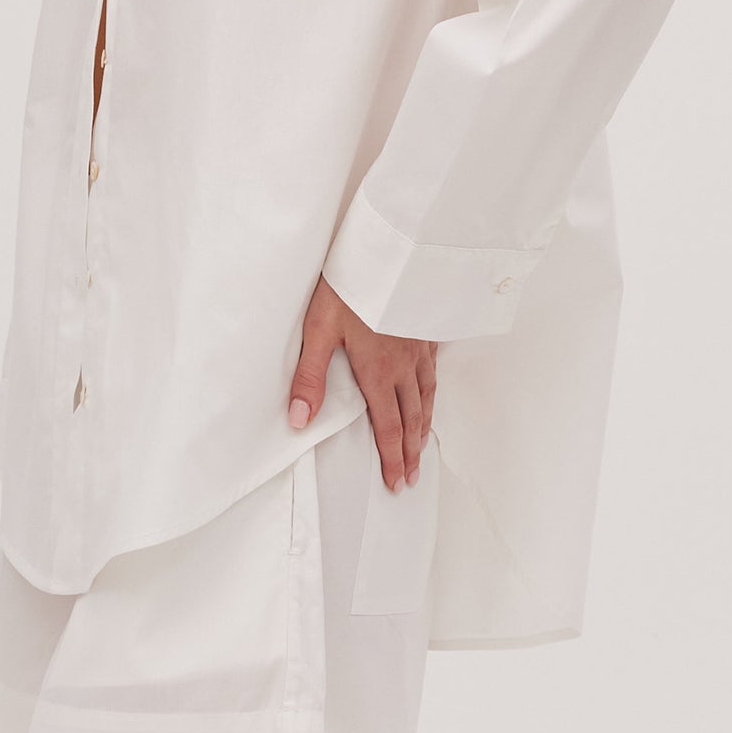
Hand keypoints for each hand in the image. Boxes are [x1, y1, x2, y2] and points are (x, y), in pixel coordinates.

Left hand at [287, 274, 437, 491]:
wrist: (388, 251)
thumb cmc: (351, 285)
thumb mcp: (320, 328)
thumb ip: (310, 376)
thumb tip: (298, 419)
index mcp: (377, 369)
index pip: (387, 425)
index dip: (392, 456)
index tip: (396, 481)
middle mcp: (403, 363)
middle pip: (411, 416)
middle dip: (411, 451)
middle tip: (412, 476)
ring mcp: (418, 345)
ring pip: (427, 393)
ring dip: (425, 424)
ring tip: (423, 445)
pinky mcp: (424, 325)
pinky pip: (434, 365)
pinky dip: (434, 386)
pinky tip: (432, 387)